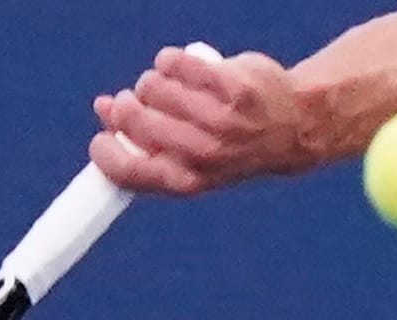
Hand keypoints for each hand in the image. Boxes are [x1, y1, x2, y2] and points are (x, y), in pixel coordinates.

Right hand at [90, 46, 314, 194]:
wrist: (293, 128)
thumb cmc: (231, 145)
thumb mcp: (191, 160)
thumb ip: (146, 142)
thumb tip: (102, 110)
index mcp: (189, 181)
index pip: (128, 170)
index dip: (106, 150)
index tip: (104, 132)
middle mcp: (205, 154)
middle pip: (135, 119)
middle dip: (126, 106)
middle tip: (134, 101)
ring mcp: (221, 120)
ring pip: (154, 87)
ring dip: (152, 82)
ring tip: (167, 86)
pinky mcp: (232, 86)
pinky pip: (177, 63)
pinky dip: (171, 61)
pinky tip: (180, 66)